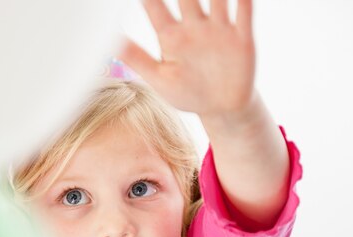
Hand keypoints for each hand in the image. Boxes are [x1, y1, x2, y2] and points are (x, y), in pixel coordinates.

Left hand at [118, 0, 255, 117]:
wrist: (222, 108)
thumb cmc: (188, 93)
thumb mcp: (159, 78)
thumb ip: (136, 58)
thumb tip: (108, 42)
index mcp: (171, 36)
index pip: (154, 6)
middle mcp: (194, 26)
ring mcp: (219, 30)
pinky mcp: (242, 39)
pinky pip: (244, 14)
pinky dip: (243, 1)